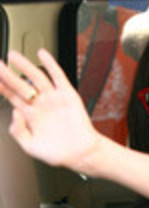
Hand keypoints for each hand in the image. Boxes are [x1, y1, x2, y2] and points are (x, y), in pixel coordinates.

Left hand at [0, 49, 99, 168]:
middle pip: (20, 85)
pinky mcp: (68, 95)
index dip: (1, 87)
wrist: (81, 153)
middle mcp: (41, 105)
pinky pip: (58, 76)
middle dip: (7, 74)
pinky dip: (51, 64)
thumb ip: (18, 131)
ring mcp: (54, 99)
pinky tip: (42, 54)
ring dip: (25, 66)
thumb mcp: (30, 146)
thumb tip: (14, 111)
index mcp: (31, 116)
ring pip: (36, 78)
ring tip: (13, 55)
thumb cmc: (58, 153)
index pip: (12, 97)